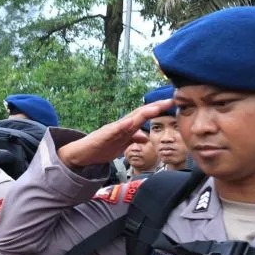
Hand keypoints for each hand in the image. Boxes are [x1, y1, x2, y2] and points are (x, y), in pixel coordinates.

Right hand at [59, 99, 173, 169]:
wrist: (82, 153)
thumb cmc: (101, 148)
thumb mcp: (121, 144)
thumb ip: (132, 139)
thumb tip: (145, 136)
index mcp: (126, 127)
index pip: (144, 115)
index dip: (158, 109)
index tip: (172, 103)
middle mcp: (121, 125)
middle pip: (140, 113)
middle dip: (155, 107)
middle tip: (170, 101)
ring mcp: (112, 129)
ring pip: (130, 120)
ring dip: (143, 114)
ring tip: (155, 108)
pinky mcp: (103, 136)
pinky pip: (114, 130)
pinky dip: (123, 126)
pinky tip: (131, 122)